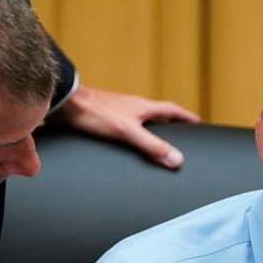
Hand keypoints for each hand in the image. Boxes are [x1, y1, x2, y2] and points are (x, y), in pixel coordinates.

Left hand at [49, 84, 200, 168]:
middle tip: (180, 133)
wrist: (64, 102)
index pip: (171, 110)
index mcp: (142, 106)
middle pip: (158, 114)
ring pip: (140, 119)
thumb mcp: (128, 132)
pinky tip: (124, 144)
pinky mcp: (103, 117)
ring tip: (155, 140)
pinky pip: (124, 125)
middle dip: (170, 123)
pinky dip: (131, 133)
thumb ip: (152, 146)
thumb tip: (177, 159)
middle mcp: (132, 106)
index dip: (186, 117)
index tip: (198, 123)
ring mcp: (117, 110)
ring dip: (150, 128)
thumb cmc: (95, 113)